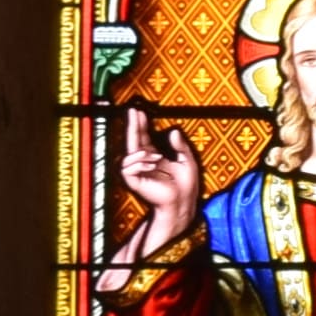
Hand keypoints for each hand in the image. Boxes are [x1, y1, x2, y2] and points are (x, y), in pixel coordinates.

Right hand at [111, 105, 201, 255]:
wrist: (182, 203)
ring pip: (128, 154)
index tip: (139, 112)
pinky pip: (127, 168)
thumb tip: (174, 131)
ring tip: (156, 157)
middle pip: (133, 141)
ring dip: (141, 152)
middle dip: (132, 125)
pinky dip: (138, 163)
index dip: (140, 124)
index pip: (143, 137)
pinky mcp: (134, 182)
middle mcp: (144, 163)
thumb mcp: (187, 161)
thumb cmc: (185, 187)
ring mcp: (138, 172)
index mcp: (154, 157)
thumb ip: (181, 146)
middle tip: (133, 112)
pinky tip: (150, 164)